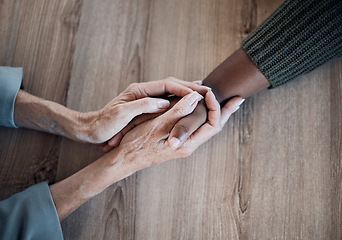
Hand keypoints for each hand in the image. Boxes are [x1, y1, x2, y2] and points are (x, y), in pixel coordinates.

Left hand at [79, 77, 209, 143]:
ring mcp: (144, 99)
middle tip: (207, 91)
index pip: (167, 85)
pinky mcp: (144, 108)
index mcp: (139, 90)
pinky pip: (166, 102)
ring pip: (170, 93)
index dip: (184, 89)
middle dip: (189, 88)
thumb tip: (165, 102)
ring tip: (202, 95)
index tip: (199, 94)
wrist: (91, 130)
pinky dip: (178, 103)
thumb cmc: (104, 124)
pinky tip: (186, 106)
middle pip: (171, 85)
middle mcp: (143, 91)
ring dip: (186, 94)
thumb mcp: (122, 114)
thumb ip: (143, 106)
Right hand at [105, 91, 243, 171]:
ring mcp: (184, 145)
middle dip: (226, 111)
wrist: (124, 159)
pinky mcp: (178, 142)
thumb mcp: (155, 127)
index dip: (215, 106)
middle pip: (214, 127)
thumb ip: (176, 114)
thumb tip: (195, 98)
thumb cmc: (137, 144)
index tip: (209, 91)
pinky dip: (204, 117)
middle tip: (238, 99)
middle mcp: (189, 146)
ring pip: (206, 128)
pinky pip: (197, 128)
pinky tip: (202, 110)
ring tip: (226, 103)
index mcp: (187, 143)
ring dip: (217, 113)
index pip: (211, 124)